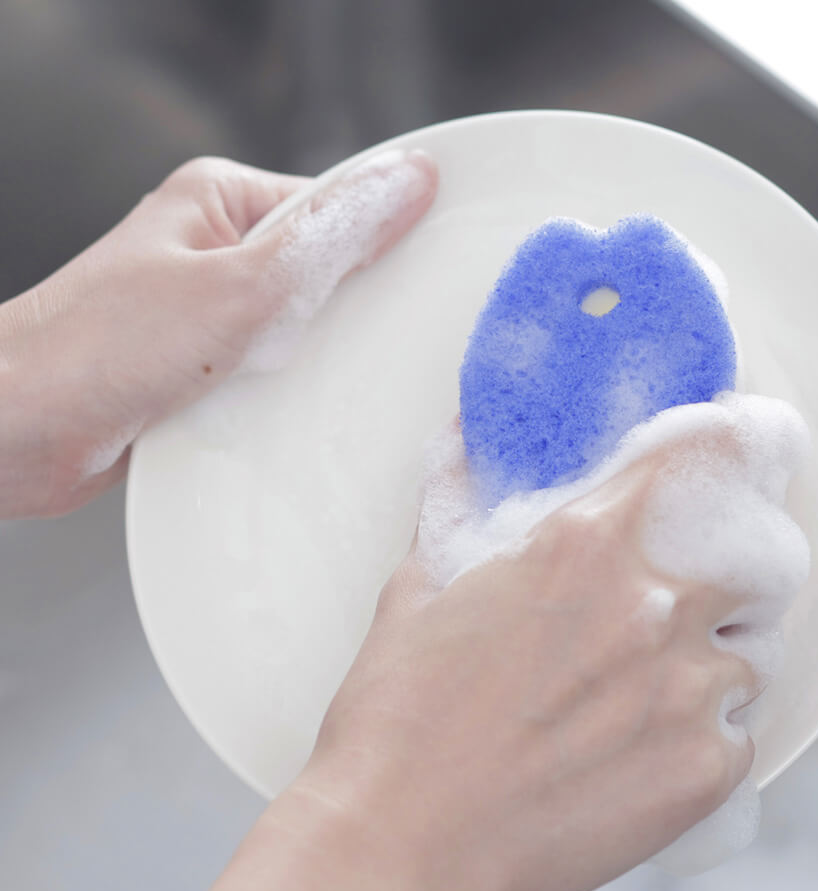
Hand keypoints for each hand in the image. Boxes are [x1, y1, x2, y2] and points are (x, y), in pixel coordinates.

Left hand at [0, 149, 436, 518]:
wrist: (23, 435)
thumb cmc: (99, 348)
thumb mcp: (239, 284)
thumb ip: (328, 237)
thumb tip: (408, 181)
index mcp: (222, 203)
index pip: (336, 209)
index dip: (386, 246)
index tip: (429, 279)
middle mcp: (218, 254)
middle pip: (325, 275)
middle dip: (354, 314)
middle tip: (378, 346)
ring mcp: (213, 316)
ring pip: (304, 333)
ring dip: (323, 364)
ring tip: (331, 385)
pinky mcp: (210, 372)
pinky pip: (278, 377)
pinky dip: (295, 398)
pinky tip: (304, 414)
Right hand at [291, 423, 757, 890]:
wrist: (398, 846)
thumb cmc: (399, 717)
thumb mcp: (421, 584)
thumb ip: (459, 498)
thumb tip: (465, 435)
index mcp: (585, 541)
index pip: (709, 454)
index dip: (731, 447)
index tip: (739, 452)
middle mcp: (655, 604)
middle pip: (761, 555)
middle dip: (735, 568)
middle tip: (690, 594)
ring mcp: (690, 691)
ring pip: (755, 651)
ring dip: (717, 658)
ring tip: (649, 690)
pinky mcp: (705, 772)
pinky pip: (742, 732)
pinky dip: (707, 734)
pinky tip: (643, 750)